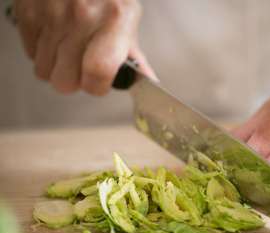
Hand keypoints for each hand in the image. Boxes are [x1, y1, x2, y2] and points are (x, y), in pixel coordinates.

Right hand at [14, 0, 155, 94]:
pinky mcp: (28, 12)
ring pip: (44, 71)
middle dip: (74, 80)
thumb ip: (133, 53)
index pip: (97, 72)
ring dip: (57, 66)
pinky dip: (42, 51)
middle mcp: (80, 17)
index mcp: (113, 20)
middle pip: (65, 81)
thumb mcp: (128, 16)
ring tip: (69, 48)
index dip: (96, 86)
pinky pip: (30, 54)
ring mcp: (51, 14)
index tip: (99, 83)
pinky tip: (56, 36)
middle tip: (82, 65)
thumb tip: (145, 81)